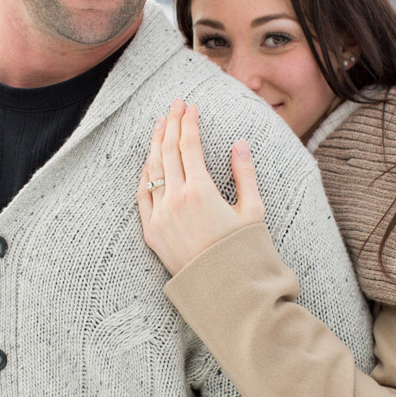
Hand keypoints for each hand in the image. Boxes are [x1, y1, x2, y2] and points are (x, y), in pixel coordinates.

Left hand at [137, 100, 264, 274]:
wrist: (224, 291)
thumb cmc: (244, 252)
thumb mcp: (253, 211)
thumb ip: (244, 175)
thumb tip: (239, 144)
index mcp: (201, 191)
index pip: (189, 146)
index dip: (188, 123)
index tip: (190, 107)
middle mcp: (175, 199)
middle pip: (167, 151)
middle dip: (170, 124)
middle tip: (174, 105)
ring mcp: (159, 216)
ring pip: (152, 170)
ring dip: (155, 144)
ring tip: (159, 124)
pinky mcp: (150, 232)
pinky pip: (142, 195)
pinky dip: (145, 174)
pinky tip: (148, 161)